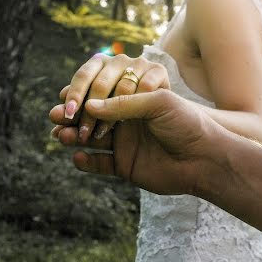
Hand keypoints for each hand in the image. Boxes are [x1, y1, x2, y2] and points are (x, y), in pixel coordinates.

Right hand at [49, 89, 222, 195]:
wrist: (206, 158)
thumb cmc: (187, 123)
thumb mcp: (159, 103)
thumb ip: (124, 104)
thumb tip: (88, 106)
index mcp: (134, 99)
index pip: (102, 94)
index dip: (84, 96)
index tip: (69, 98)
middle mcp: (127, 120)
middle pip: (91, 116)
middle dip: (72, 116)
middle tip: (56, 117)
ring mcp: (124, 143)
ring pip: (90, 139)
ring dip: (73, 137)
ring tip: (60, 136)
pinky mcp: (125, 166)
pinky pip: (99, 164)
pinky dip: (86, 162)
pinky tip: (78, 157)